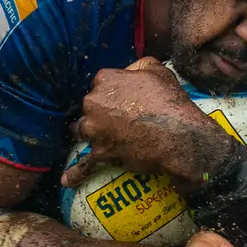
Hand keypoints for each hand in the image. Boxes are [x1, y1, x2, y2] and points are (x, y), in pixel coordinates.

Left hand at [62, 57, 238, 191]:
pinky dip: (75, 173)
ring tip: (94, 138)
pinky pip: (85, 165)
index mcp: (105, 80)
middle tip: (117, 119)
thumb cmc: (170, 102)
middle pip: (89, 107)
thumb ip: (138, 65)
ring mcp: (95, 130)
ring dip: (88, 134)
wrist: (179, 136)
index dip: (112, 92)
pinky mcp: (102, 153)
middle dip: (100, 112)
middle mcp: (94, 103)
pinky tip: (67, 180)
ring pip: (82, 131)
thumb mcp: (157, 70)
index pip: (100, 84)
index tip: (123, 99)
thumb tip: (130, 70)